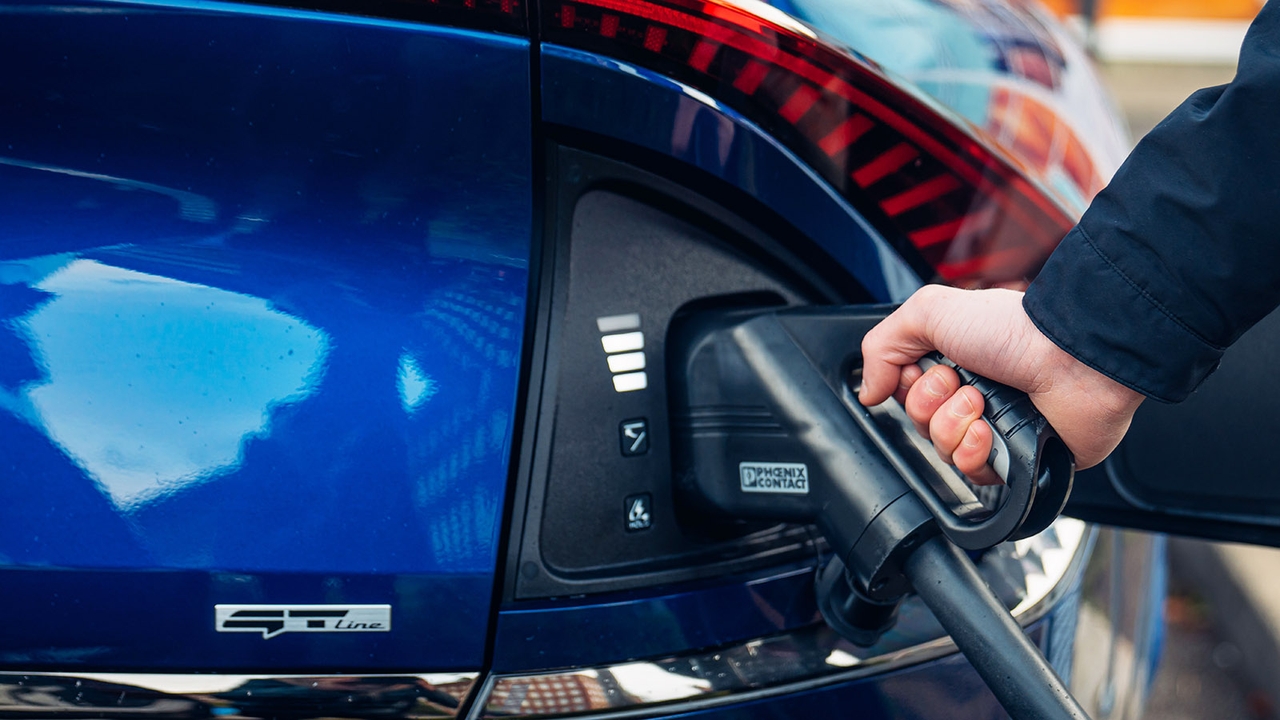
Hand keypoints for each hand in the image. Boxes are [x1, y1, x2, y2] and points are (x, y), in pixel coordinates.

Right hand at [858, 285, 1144, 482]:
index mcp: (954, 362)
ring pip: (942, 452)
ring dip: (954, 428)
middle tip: (963, 382)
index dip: (908, 387)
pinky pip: (974, 475)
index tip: (926, 369)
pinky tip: (990, 433)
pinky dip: (975, 454)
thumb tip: (867, 392)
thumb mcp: (930, 311)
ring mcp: (995, 429)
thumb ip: (881, 346)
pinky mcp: (1017, 461)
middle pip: (920, 425)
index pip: (905, 394)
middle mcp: (973, 395)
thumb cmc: (1015, 330)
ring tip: (983, 405)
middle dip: (932, 406)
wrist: (1073, 359)